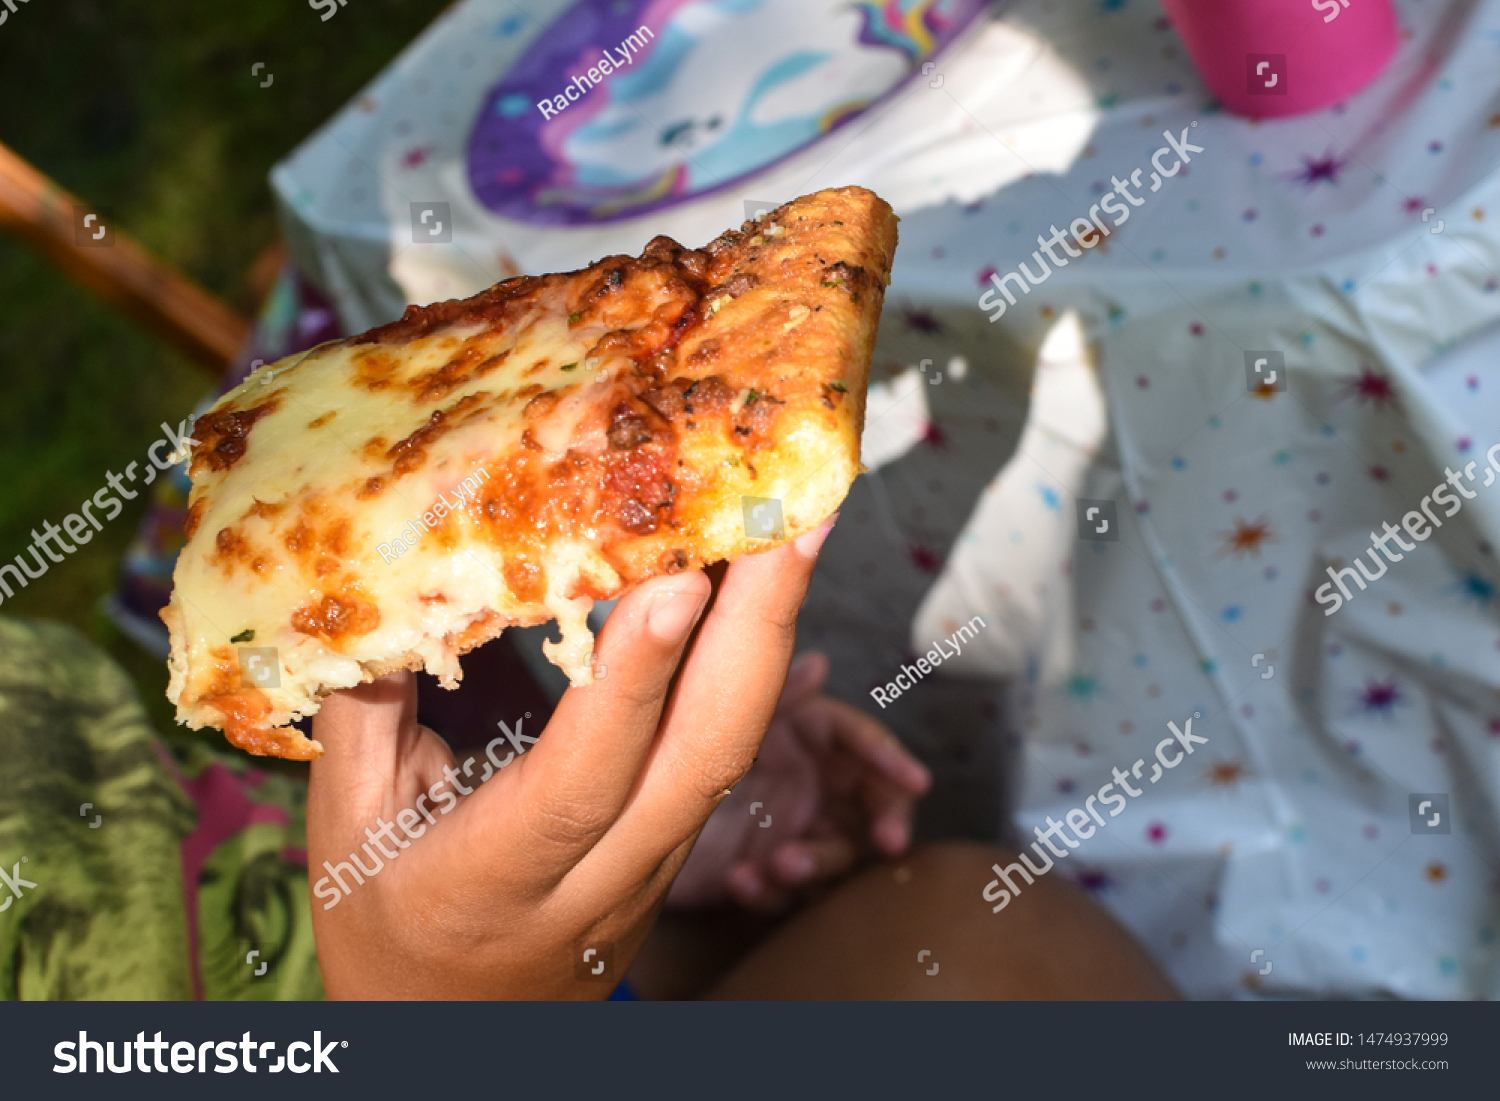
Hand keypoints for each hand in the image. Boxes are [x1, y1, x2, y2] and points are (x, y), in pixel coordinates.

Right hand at [306, 520, 834, 999]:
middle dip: (759, 630)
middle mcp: (598, 882)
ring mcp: (654, 871)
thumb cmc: (388, 928)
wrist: (453, 1039)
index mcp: (496, 882)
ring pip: (729, 753)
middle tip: (792, 516)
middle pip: (703, 759)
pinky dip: (747, 668)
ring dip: (771, 639)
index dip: (634, 682)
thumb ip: (364, 711)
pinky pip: (721, 754)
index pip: (582, 781)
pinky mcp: (677, 853)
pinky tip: (757, 595)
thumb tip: (389, 588)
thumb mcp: (348, 828)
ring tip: (794, 529)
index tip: (678, 580)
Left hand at [666, 651, 930, 910]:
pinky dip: (766, 890)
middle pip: (871, 805)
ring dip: (816, 861)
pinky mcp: (765, 872)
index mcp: (811, 737)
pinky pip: (780, 892)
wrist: (629, 800)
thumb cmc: (685, 738)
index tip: (915, 781)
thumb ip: (776, 694)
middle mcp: (812, 783)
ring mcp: (792, 830)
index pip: (866, 744)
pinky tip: (741, 881)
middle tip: (887, 840)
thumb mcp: (733, 714)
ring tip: (784, 863)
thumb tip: (818, 663)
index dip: (893, 759)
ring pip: (831, 855)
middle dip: (883, 822)